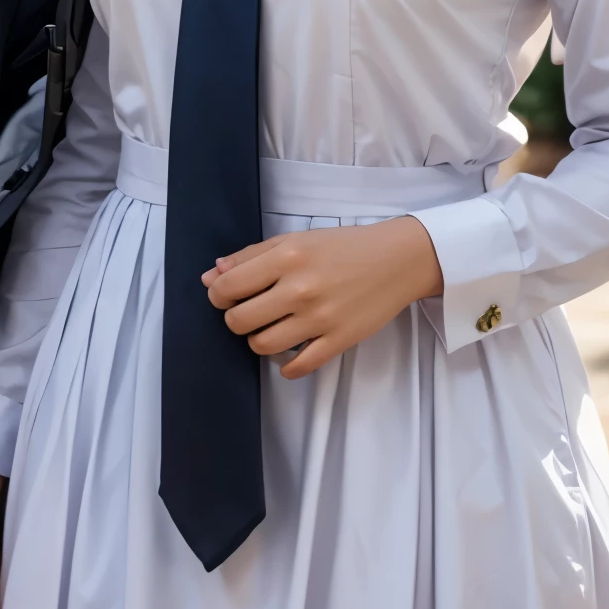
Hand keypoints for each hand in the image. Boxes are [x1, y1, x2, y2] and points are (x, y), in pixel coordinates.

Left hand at [201, 216, 442, 378]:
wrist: (397, 260)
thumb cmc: (344, 246)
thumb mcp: (296, 240)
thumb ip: (251, 256)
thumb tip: (211, 276)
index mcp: (287, 257)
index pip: (228, 287)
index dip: (218, 295)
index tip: (228, 296)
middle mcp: (300, 288)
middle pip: (239, 321)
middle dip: (236, 319)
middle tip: (250, 312)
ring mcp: (320, 318)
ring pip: (263, 346)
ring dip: (259, 340)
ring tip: (272, 327)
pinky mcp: (338, 341)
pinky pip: (297, 367)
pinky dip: (287, 365)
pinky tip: (291, 350)